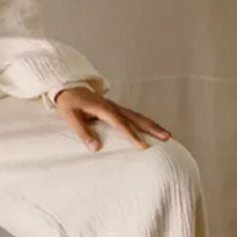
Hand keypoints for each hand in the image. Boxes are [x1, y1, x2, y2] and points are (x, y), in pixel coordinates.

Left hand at [54, 87, 170, 151]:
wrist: (69, 89)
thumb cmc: (69, 104)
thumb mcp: (71, 118)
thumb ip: (83, 133)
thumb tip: (96, 148)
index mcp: (103, 108)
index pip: (120, 123)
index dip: (132, 135)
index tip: (143, 145)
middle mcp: (113, 107)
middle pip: (136, 118)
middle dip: (152, 128)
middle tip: (167, 137)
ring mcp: (116, 107)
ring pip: (137, 116)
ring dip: (152, 125)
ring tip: (167, 135)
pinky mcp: (116, 109)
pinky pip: (133, 116)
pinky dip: (144, 122)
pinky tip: (152, 129)